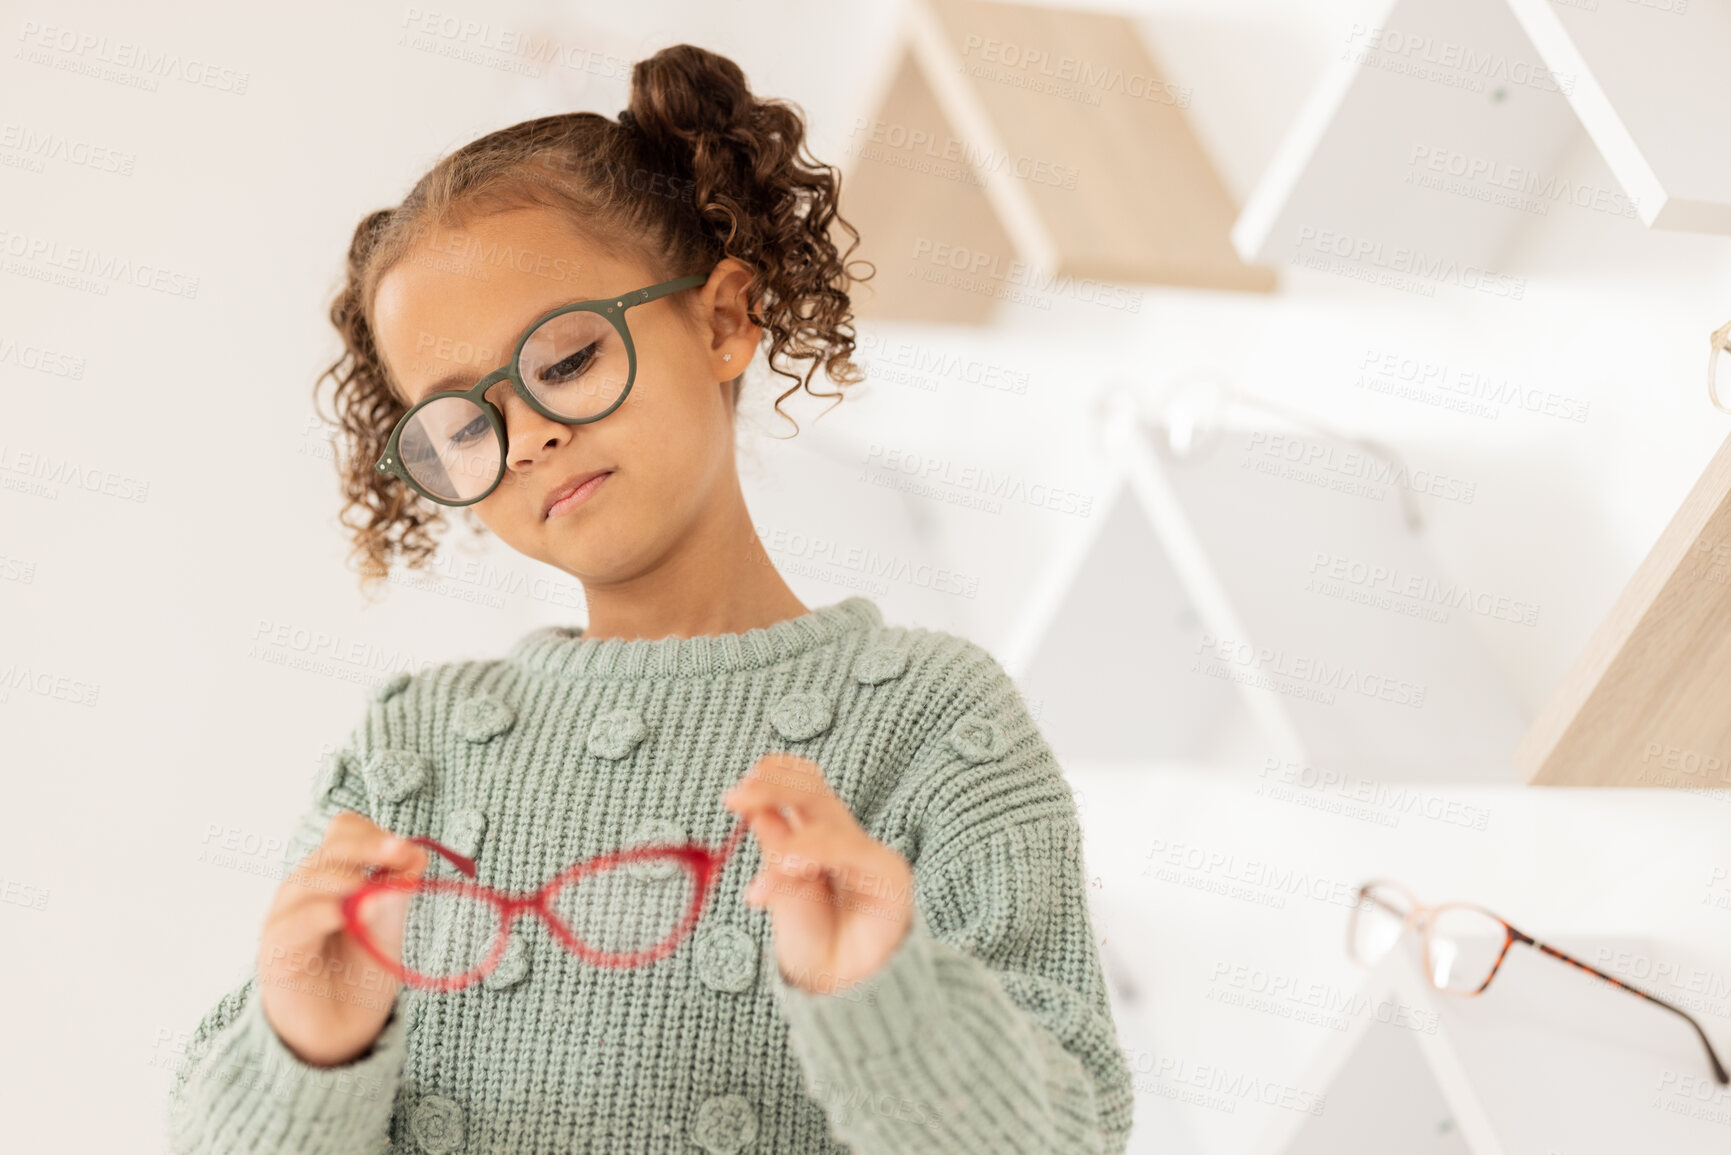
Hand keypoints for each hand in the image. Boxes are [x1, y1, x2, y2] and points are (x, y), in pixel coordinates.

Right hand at [256, 811, 428, 1066]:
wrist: (338, 1034)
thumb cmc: (360, 975)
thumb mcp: (388, 928)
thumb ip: (397, 893)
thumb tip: (416, 854)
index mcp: (331, 876)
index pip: (344, 831)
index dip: (375, 834)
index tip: (408, 852)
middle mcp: (305, 889)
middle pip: (331, 847)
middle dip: (370, 847)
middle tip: (403, 854)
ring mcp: (286, 917)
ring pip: (311, 878)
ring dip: (349, 877)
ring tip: (374, 890)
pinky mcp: (277, 951)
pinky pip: (296, 921)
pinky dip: (325, 912)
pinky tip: (348, 915)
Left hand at [722, 753, 913, 995]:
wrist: (846, 991)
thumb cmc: (813, 943)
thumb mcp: (783, 895)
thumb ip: (775, 853)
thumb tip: (755, 810)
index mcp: (814, 836)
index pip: (800, 787)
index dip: (772, 777)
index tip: (736, 791)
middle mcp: (841, 838)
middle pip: (813, 789)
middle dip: (774, 786)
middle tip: (737, 797)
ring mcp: (865, 854)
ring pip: (829, 817)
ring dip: (792, 834)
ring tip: (768, 864)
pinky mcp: (888, 874)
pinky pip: (851, 849)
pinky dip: (816, 851)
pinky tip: (790, 866)